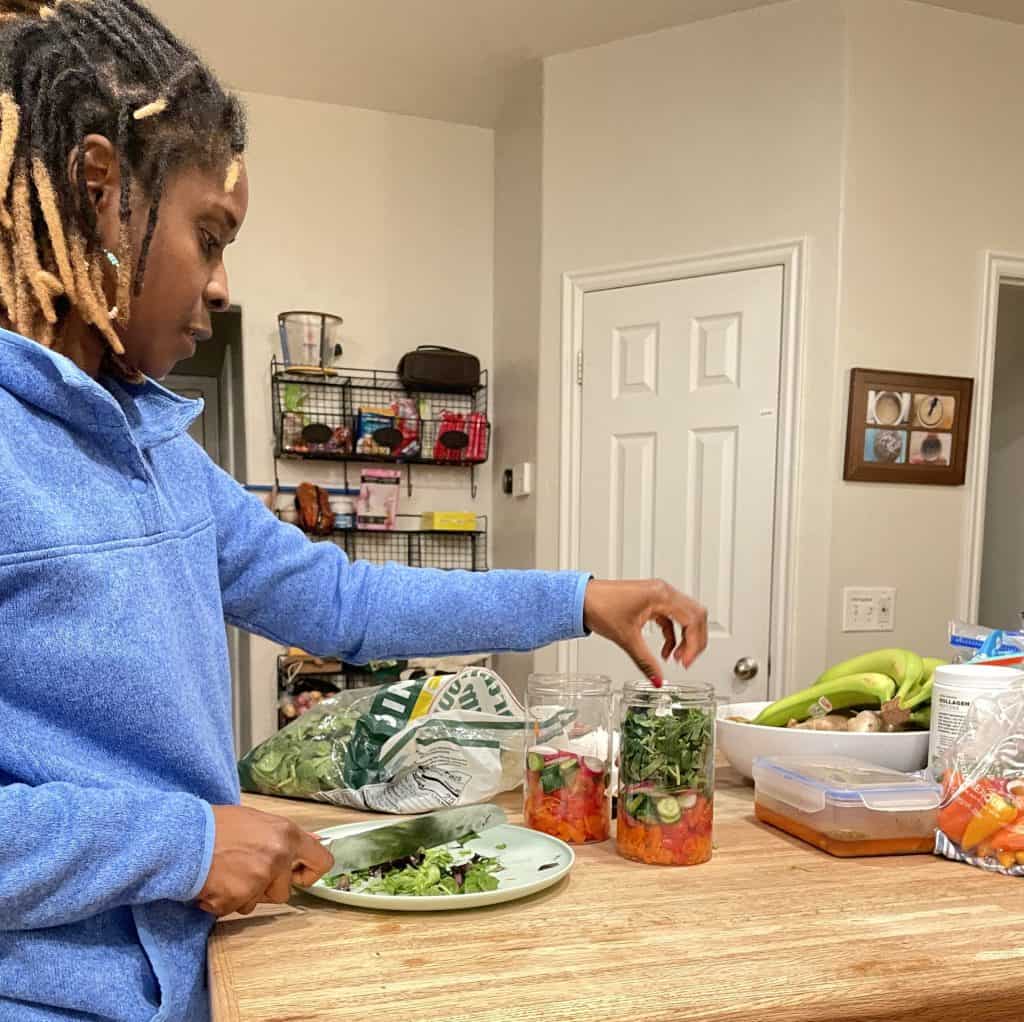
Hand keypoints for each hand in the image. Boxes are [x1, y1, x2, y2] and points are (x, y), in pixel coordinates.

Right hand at [196, 805, 333, 916]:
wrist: (183, 837)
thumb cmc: (219, 824)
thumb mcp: (258, 820)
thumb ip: (285, 836)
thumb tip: (313, 842)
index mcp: (287, 835)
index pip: (321, 861)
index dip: (309, 872)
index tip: (296, 874)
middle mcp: (277, 859)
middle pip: (284, 891)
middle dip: (267, 887)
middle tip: (245, 870)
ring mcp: (257, 881)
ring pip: (258, 903)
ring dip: (244, 895)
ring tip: (226, 873)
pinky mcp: (236, 899)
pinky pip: (235, 909)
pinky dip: (224, 902)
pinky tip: (214, 882)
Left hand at [583, 579, 707, 684]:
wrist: (581, 599)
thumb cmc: (599, 606)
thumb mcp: (626, 638)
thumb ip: (645, 661)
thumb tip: (658, 679)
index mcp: (661, 595)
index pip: (693, 619)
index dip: (694, 644)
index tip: (685, 662)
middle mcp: (663, 591)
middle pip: (695, 616)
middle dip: (694, 641)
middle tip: (687, 661)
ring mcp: (658, 594)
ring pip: (685, 616)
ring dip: (685, 638)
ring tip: (676, 658)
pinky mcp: (651, 601)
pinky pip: (671, 618)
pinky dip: (672, 635)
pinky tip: (666, 650)